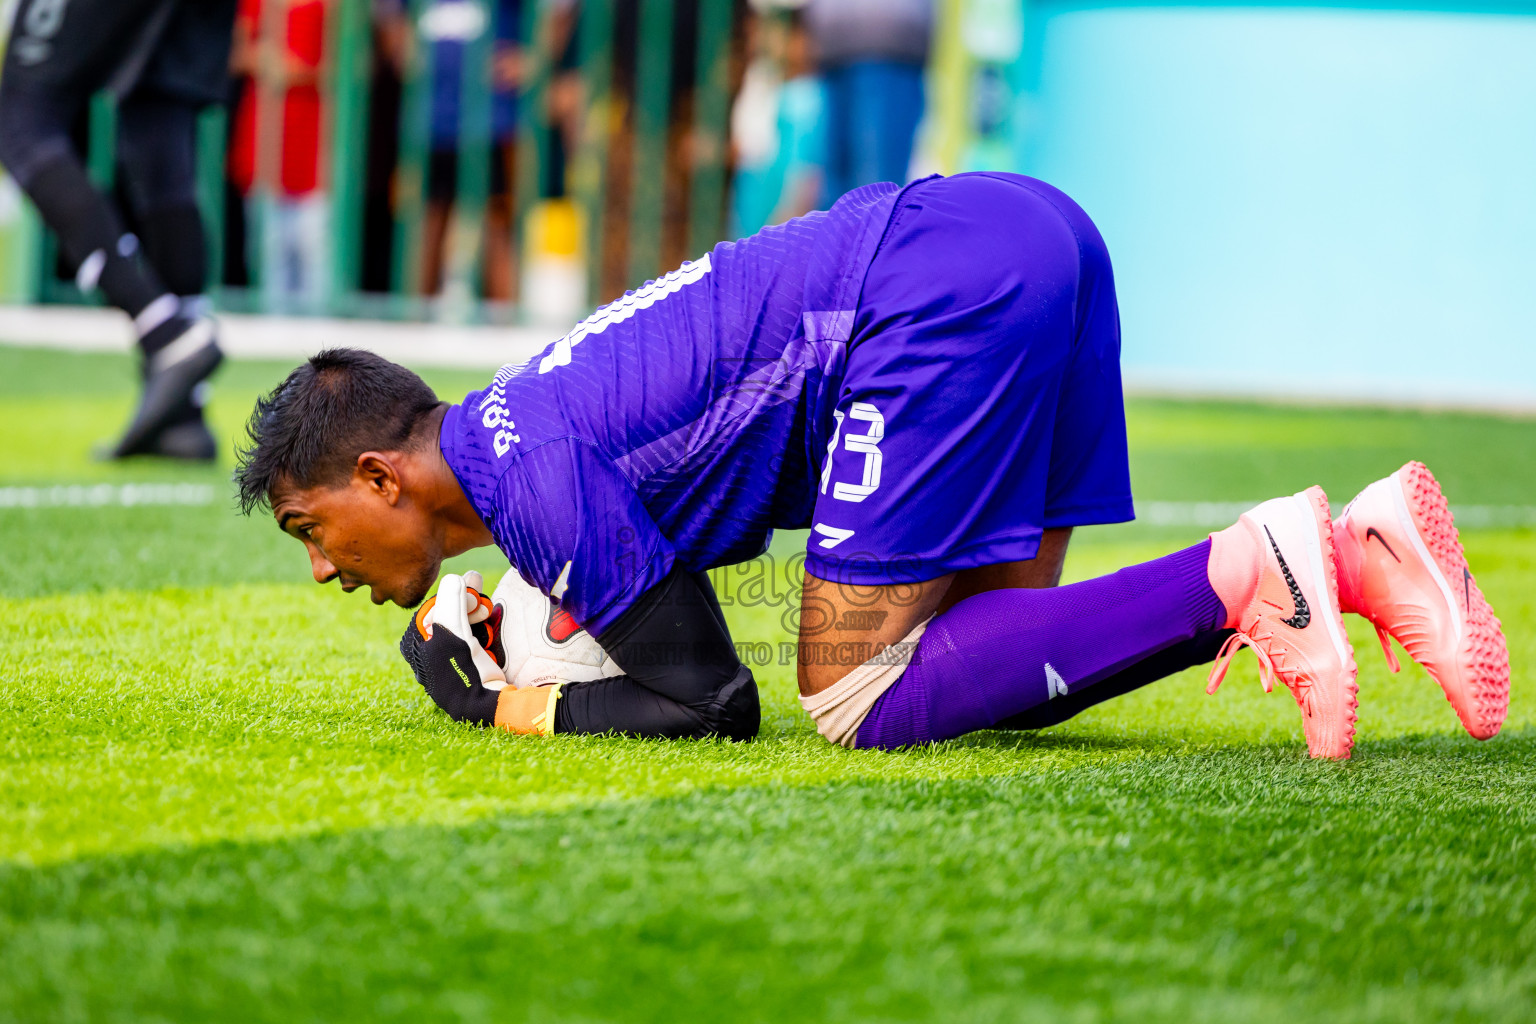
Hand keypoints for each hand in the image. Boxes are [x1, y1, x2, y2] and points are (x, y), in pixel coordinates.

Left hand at [400, 573, 507, 724]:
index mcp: (415, 643)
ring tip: (489, 611)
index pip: (435, 606)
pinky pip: (473, 634)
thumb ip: (450, 600)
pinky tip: (490, 621)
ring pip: (462, 621)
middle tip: (483, 598)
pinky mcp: (467, 663)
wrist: (483, 703)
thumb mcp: (450, 630)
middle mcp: (428, 650)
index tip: (474, 596)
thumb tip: (455, 577)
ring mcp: (449, 657)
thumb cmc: (459, 667)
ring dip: (477, 611)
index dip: (455, 597)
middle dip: (467, 602)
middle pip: (449, 612)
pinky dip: (482, 626)